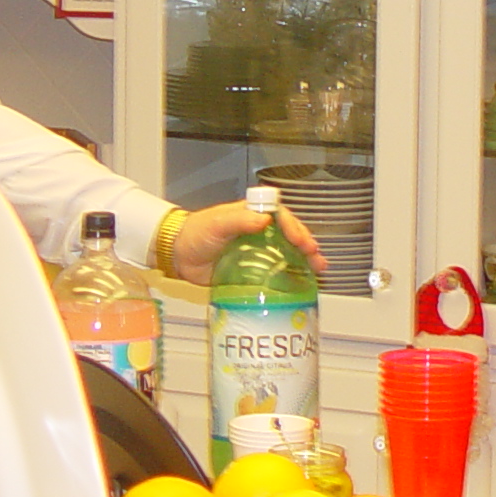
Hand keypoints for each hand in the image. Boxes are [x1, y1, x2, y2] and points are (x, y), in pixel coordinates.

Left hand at [169, 200, 328, 282]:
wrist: (178, 256)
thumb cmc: (195, 233)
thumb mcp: (217, 222)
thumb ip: (239, 220)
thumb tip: (264, 219)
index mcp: (253, 215)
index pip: (281, 217)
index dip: (294, 228)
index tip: (300, 240)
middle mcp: (259, 232)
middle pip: (290, 235)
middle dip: (306, 244)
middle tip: (314, 255)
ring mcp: (258, 251)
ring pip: (288, 253)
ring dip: (304, 260)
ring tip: (317, 268)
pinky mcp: (253, 270)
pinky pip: (276, 271)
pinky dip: (291, 275)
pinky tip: (302, 281)